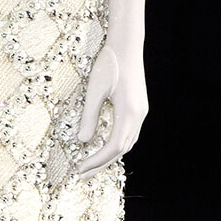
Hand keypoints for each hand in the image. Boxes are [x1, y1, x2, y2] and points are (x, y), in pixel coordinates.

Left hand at [75, 43, 146, 175]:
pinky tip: (104, 147)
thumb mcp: (94, 90)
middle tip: (82, 175)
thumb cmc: (109, 63)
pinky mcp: (139, 107)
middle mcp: (138, 115)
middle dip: (101, 164)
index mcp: (129, 112)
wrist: (127, 45)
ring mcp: (141, 111)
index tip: (80, 168)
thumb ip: (90, 116)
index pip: (113, 146)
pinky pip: (129, 133)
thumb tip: (82, 141)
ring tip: (91, 165)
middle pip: (121, 149)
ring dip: (110, 156)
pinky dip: (116, 144)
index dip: (97, 160)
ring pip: (127, 142)